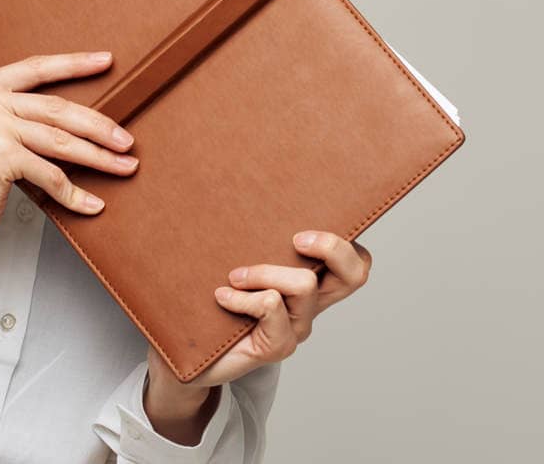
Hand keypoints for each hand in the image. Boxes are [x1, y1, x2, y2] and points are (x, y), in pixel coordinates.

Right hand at [0, 51, 136, 264]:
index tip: (108, 61)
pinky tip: (93, 204)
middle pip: (57, 109)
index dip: (74, 64)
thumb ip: (19, 114)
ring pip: (61, 141)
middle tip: (127, 140)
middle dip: (99, 126)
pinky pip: (51, 175)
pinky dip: (75, 193)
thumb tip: (80, 115)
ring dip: (99, 157)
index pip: (36, 69)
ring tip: (125, 166)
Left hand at [144, 230, 372, 397]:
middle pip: (354, 273)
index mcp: (312, 281)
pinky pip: (271, 305)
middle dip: (331, 246)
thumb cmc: (212, 303)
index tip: (302, 230)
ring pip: (305, 284)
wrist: (188, 358)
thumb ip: (249, 237)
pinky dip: (244, 297)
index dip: (347, 242)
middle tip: (295, 239)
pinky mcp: (276, 346)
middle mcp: (312, 304)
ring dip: (267, 271)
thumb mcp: (236, 259)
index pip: (356, 261)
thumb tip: (242, 184)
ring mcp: (296, 326)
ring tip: (235, 275)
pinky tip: (222, 296)